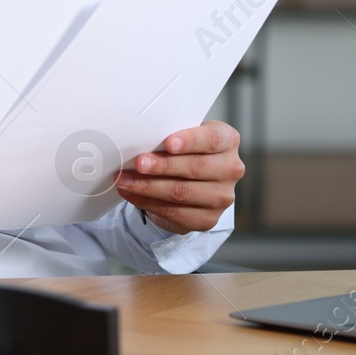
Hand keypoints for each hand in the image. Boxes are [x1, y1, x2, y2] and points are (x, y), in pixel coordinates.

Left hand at [115, 120, 242, 235]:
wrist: (190, 182)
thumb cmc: (185, 151)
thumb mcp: (182, 136)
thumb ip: (170, 135)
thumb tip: (141, 139)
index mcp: (228, 141)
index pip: (212, 139)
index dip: (191, 141)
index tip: (169, 143)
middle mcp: (230, 169)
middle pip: (195, 167)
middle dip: (162, 166)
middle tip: (138, 163)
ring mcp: (221, 197)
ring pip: (181, 192)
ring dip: (148, 186)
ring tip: (125, 180)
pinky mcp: (207, 219)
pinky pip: (173, 211)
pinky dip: (147, 202)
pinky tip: (131, 194)